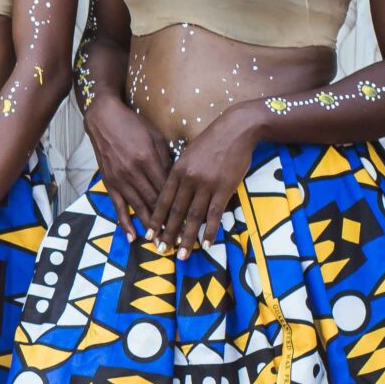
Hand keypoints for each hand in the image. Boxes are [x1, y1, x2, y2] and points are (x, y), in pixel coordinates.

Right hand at [85, 93, 172, 247]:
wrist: (104, 119)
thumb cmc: (134, 125)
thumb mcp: (156, 138)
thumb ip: (167, 161)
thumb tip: (179, 182)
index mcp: (149, 160)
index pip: (169, 190)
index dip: (181, 208)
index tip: (192, 222)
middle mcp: (134, 172)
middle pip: (156, 203)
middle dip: (169, 223)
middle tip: (182, 240)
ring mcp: (120, 179)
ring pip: (139, 208)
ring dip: (152, 228)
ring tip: (163, 244)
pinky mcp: (109, 182)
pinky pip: (118, 206)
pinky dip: (125, 222)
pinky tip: (133, 237)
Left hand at [151, 102, 263, 257]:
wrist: (236, 129)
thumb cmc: (211, 141)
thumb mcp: (187, 153)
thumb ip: (179, 172)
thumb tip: (172, 191)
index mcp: (177, 170)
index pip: (162, 200)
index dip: (155, 219)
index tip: (149, 234)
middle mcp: (188, 179)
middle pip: (175, 212)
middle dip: (167, 233)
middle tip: (161, 250)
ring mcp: (206, 185)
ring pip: (194, 217)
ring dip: (187, 238)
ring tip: (182, 255)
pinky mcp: (224, 188)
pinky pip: (215, 214)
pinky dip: (211, 231)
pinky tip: (208, 243)